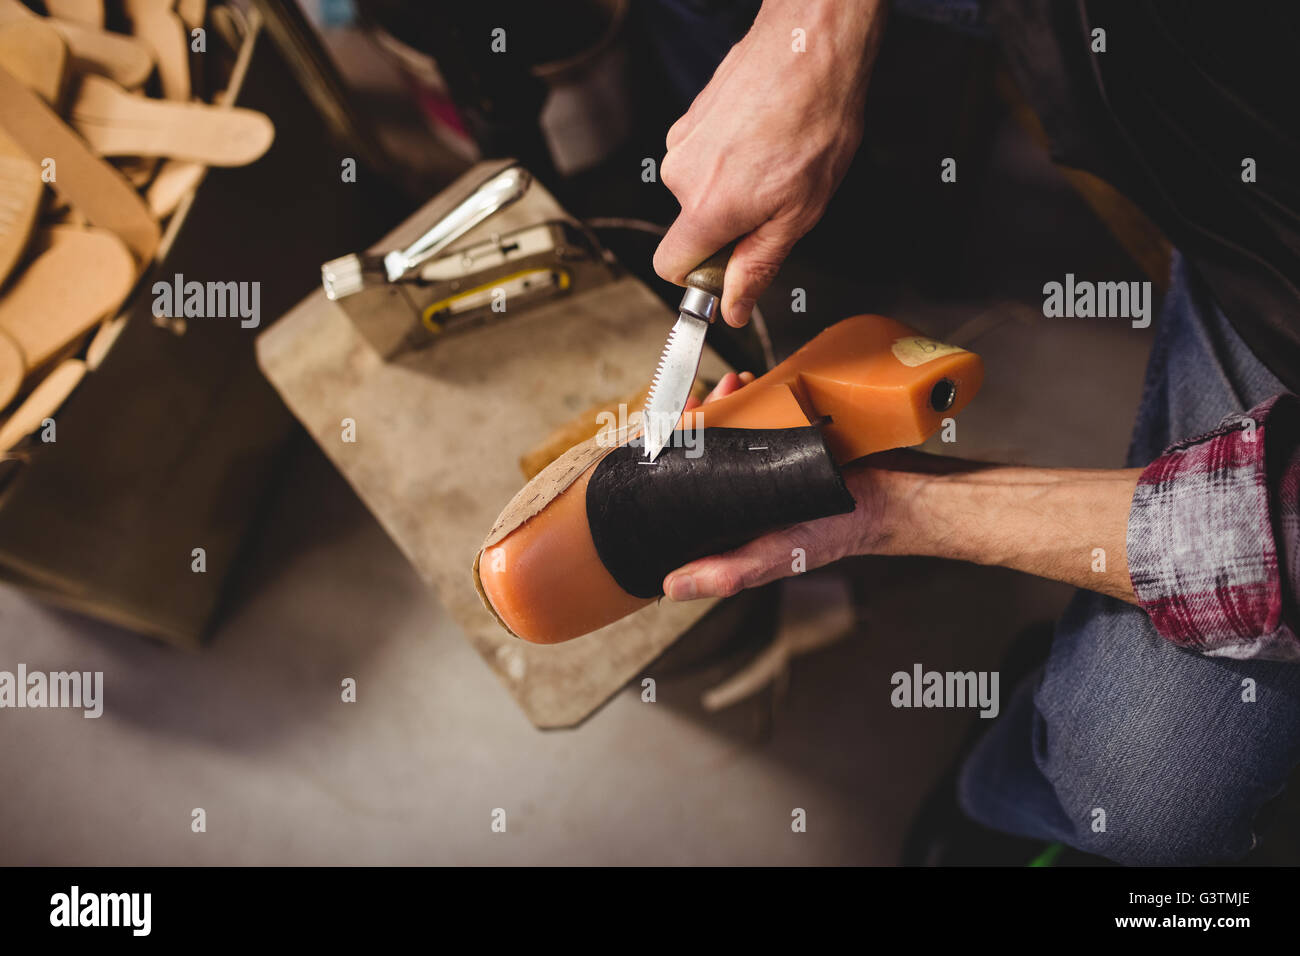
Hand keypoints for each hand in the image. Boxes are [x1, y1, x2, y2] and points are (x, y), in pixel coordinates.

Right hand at [653, 0, 884, 327]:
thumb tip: (733, 308)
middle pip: (690, 226)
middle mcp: (681, 174)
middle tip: (776, 200)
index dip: (699, 277)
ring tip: (775, 161)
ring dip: (732, 187)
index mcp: (707, 207)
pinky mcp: (690, 117)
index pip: (669, 267)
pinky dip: (730, 156)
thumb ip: (756, 266)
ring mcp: (683, 140)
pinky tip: (764, 138)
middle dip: (728, 225)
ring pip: (698, 189)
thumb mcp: (799, 213)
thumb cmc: (815, 120)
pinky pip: (703, 156)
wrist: (813, 44)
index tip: (729, 269)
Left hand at [663, 368, 886, 600]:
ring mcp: (763, 467)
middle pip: (700, 452)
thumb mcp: (778, 554)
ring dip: (723, 403)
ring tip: (730, 385)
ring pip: (727, 428)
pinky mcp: (786, 444)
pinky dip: (754, 397)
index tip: (666, 431)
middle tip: (701, 399)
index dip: (667, 460)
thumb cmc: (837, 532)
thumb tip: (671, 586)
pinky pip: (759, 415)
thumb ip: (729, 571)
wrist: (892, 495)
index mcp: (727, 524)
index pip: (681, 491)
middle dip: (696, 422)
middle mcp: (741, 494)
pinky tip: (752, 383)